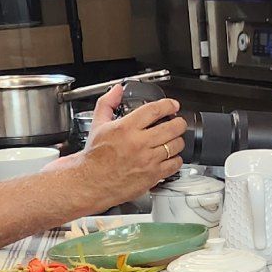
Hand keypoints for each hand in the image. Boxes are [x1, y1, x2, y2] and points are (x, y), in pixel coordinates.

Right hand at [80, 88, 187, 205]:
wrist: (91, 181)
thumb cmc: (95, 156)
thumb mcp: (98, 124)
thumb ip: (107, 103)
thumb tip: (116, 90)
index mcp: (126, 128)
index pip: (155, 110)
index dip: (169, 105)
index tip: (173, 105)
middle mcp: (139, 143)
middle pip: (172, 127)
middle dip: (179, 122)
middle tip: (178, 122)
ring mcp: (148, 160)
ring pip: (176, 145)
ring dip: (178, 140)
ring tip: (174, 139)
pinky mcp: (152, 175)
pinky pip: (174, 164)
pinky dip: (176, 159)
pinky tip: (171, 157)